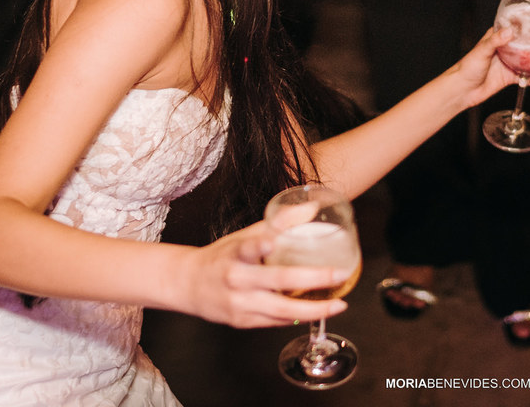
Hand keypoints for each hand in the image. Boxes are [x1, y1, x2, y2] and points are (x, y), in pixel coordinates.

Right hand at [175, 221, 350, 328]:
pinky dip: (297, 317)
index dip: (260, 245)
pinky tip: (316, 312)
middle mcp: (236, 279)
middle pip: (277, 281)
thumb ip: (279, 223)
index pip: (246, 247)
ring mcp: (239, 304)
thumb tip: (311, 208)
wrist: (188, 284)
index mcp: (235, 254)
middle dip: (312, 279)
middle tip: (340, 274)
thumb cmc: (223, 257)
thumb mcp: (246, 235)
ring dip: (314, 309)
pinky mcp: (242, 321)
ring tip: (339, 305)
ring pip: (281, 311)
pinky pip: (275, 322)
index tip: (271, 242)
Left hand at [445, 26, 526, 109]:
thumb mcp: (482, 51)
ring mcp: (508, 64)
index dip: (528, 29)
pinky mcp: (509, 77)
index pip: (515, 30)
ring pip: (528, 63)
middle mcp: (505, 50)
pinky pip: (524, 77)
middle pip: (526, 47)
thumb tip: (509, 32)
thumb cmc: (467, 68)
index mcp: (497, 39)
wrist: (462, 90)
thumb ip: (495, 41)